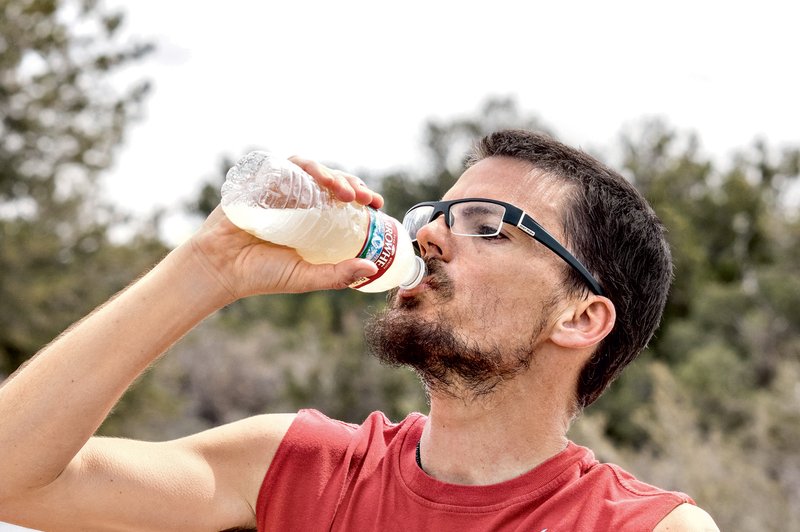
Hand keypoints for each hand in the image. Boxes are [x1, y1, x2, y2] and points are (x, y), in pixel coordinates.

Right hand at [186, 158, 381, 300]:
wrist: (220, 269)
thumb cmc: (261, 275)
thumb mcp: (305, 277)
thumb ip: (337, 275)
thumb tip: (371, 268)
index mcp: (312, 219)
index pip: (342, 199)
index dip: (361, 196)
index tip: (377, 205)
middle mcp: (297, 200)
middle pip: (330, 180)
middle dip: (350, 183)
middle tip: (363, 198)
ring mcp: (278, 189)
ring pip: (309, 168)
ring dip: (328, 174)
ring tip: (341, 190)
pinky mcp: (258, 182)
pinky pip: (282, 166)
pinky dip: (300, 169)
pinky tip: (313, 179)